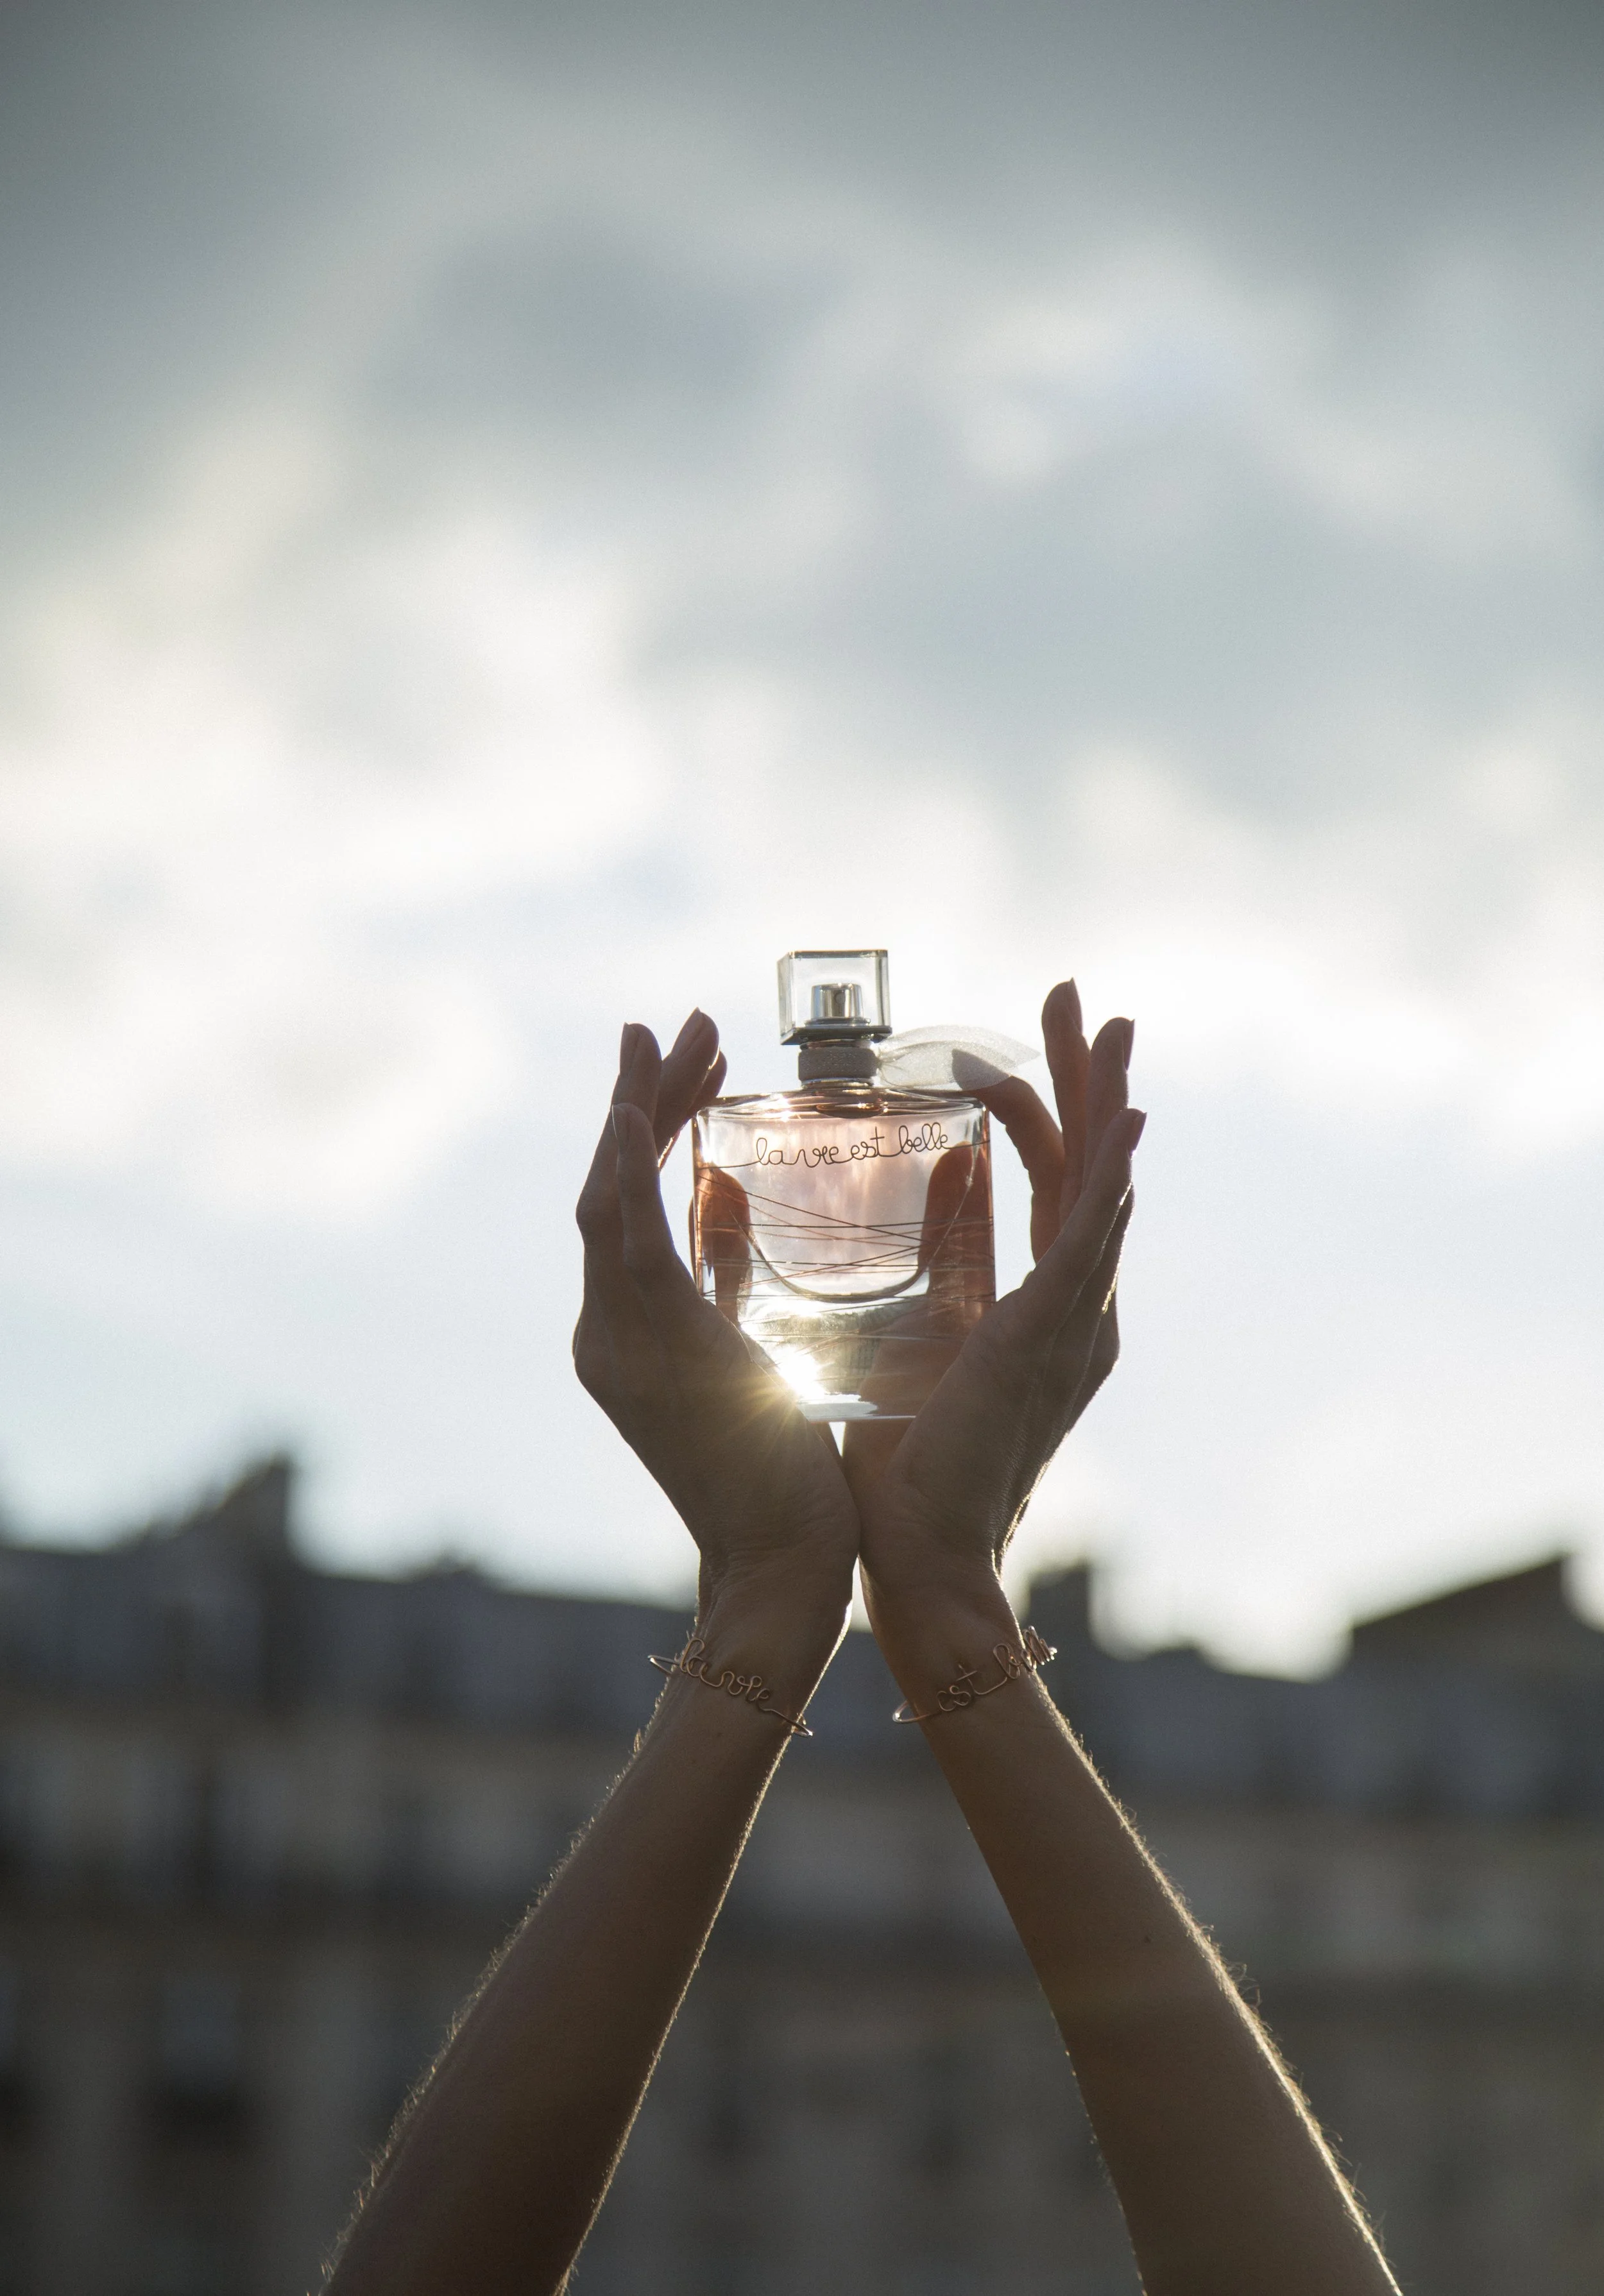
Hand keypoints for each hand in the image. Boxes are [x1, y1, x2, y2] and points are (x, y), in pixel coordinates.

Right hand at [573, 1012, 859, 1639]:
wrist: (781, 1564)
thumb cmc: (786, 1474)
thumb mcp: (753, 1353)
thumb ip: (729, 1281)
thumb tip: (735, 1202)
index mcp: (630, 1332)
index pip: (633, 1205)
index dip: (656, 1127)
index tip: (698, 1062)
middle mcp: (605, 1332)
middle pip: (609, 1190)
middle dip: (642, 1100)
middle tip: (676, 1026)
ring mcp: (615, 1344)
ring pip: (606, 1202)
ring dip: (635, 1114)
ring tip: (663, 1038)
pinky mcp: (647, 1354)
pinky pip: (624, 1246)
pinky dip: (626, 1176)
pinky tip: (635, 1116)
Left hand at [844, 981, 1142, 1646]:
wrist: (925, 1560)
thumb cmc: (907, 1472)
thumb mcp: (916, 1339)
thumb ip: (931, 1266)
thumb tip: (930, 1186)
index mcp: (1044, 1314)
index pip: (1045, 1188)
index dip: (1032, 1113)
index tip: (998, 1055)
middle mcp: (1077, 1313)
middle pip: (1088, 1170)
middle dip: (1084, 1078)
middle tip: (1079, 999)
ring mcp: (1076, 1326)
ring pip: (1100, 1189)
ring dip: (1102, 1100)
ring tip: (1108, 1024)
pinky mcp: (1052, 1341)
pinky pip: (1090, 1243)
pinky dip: (1108, 1177)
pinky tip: (1124, 1118)